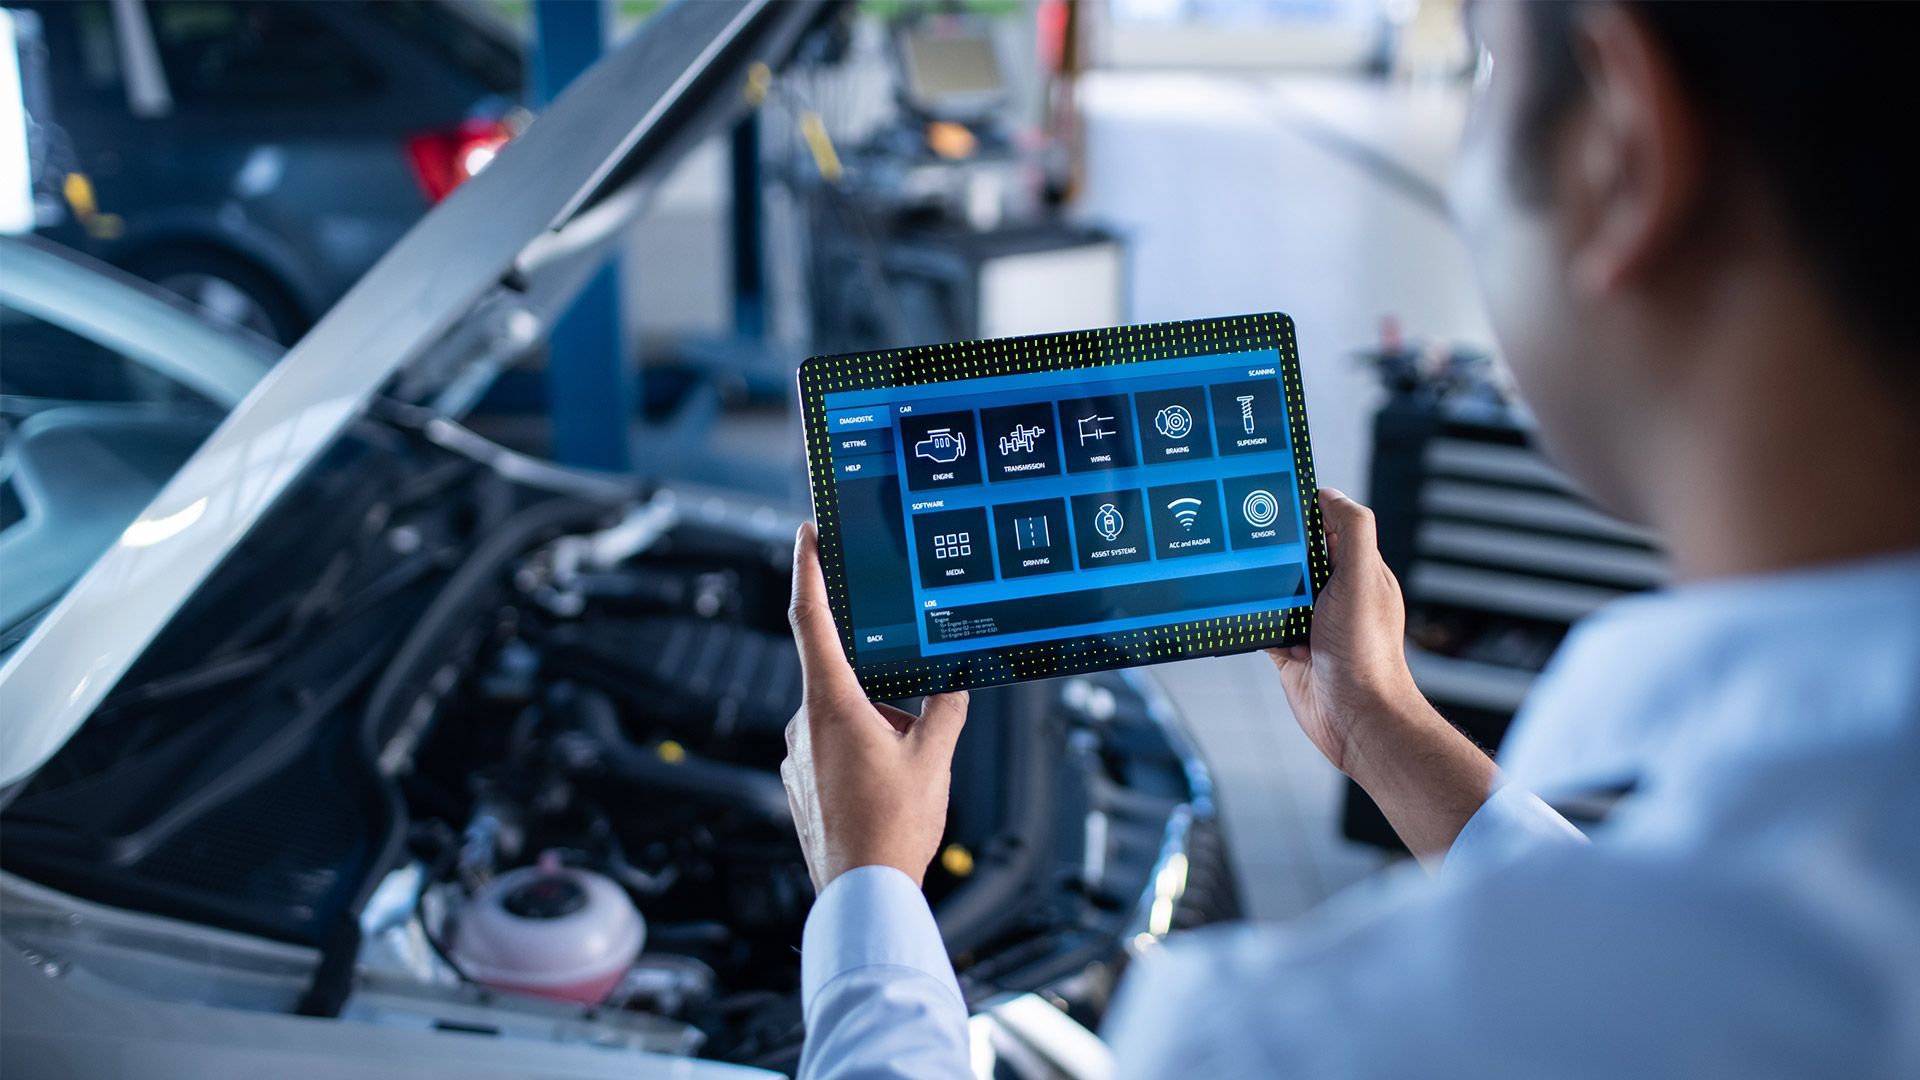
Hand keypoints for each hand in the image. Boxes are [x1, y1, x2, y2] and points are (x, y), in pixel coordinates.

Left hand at [781, 523, 968, 890]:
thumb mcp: (935, 757)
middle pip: (842, 678)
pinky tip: (888, 791)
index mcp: (832, 704)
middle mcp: (804, 724)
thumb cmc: (894, 827)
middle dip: (883, 692)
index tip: (807, 532)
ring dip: (877, 730)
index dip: (808, 569)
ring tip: (906, 774)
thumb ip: (946, 709)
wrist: (863, 893)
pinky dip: (863, 757)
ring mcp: (798, 756)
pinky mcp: (800, 784)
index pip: (811, 618)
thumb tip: (953, 684)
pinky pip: (833, 751)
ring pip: (842, 719)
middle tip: (914, 725)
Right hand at [1267, 490, 1494, 865]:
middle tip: (1240, 529)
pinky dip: (1247, 618)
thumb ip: (1353, 531)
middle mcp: (1336, 596)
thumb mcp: (1362, 578)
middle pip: (1297, 557)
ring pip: (1275, 590)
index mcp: (1359, 573)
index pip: (1331, 528)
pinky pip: (1261, 625)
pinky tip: (1232, 608)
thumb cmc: (1366, 652)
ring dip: (1258, 583)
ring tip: (1232, 565)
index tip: (1275, 495)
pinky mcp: (1290, 651)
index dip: (1307, 511)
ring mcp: (1312, 624)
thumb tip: (1331, 494)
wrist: (1355, 719)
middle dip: (1273, 547)